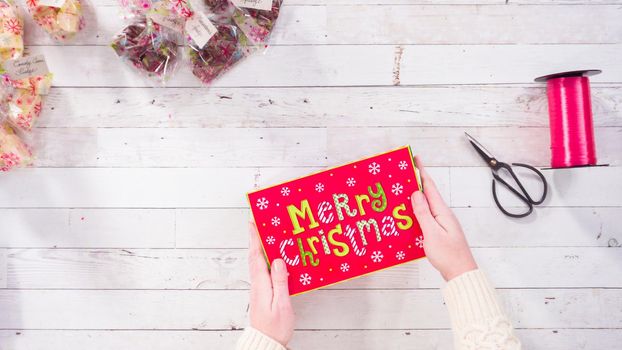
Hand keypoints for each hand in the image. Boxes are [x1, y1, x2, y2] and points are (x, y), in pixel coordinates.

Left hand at [248, 222, 294, 345]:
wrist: (266, 341)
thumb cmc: (275, 326)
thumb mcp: (281, 304)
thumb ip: (280, 282)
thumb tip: (278, 260)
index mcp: (261, 284)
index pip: (256, 255)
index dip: (254, 237)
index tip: (253, 222)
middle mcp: (257, 283)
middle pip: (254, 255)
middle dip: (255, 237)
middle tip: (258, 222)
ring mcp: (258, 287)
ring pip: (258, 262)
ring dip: (259, 246)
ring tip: (265, 234)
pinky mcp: (262, 291)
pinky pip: (262, 269)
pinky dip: (264, 258)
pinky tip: (272, 257)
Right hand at [410, 157, 477, 280]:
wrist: (460, 273)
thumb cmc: (448, 255)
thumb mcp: (431, 233)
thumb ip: (423, 213)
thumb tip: (416, 194)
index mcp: (442, 211)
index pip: (429, 187)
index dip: (422, 172)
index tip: (415, 159)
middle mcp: (443, 214)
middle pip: (427, 194)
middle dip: (416, 182)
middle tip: (403, 173)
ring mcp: (442, 223)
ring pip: (426, 205)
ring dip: (415, 197)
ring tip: (401, 191)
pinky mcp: (439, 231)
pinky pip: (426, 216)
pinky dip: (416, 211)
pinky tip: (408, 214)